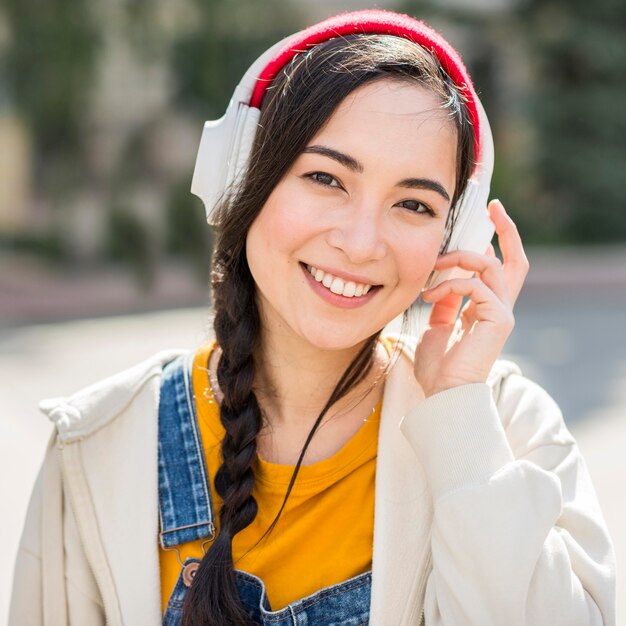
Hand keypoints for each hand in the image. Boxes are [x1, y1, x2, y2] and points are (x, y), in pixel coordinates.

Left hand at [414, 200, 528, 397]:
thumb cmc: (437, 367)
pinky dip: (450, 285)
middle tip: (493, 207)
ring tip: (435, 264)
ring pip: (492, 265)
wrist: (443, 393)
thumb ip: (443, 304)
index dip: (492, 244)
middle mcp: (499, 307)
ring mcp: (501, 312)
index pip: (496, 270)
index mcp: (485, 308)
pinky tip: (430, 296)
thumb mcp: (436, 326)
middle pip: (514, 261)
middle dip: (507, 230)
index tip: (482, 221)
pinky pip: (476, 285)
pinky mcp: (499, 319)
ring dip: (460, 257)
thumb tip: (438, 284)